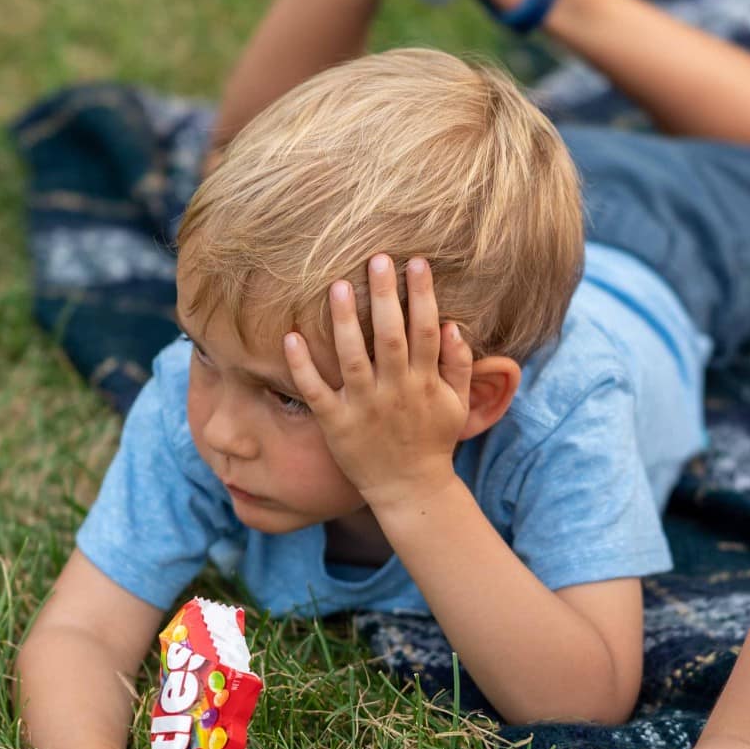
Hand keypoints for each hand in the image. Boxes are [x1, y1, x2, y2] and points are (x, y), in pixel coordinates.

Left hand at [285, 255, 473, 511]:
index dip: (422, 295)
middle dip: (385, 296)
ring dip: (345, 322)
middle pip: (389, 336)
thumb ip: (459, 365)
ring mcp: (363, 407)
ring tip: (339, 286)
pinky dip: (303, 365)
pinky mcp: (336, 424)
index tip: (416, 263)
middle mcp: (395, 391)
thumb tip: (452, 325)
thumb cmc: (433, 441)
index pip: (426, 330)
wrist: (410, 490)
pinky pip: (316, 391)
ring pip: (352, 358)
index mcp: (424, 382)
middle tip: (377, 258)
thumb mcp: (456, 404)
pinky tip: (291, 336)